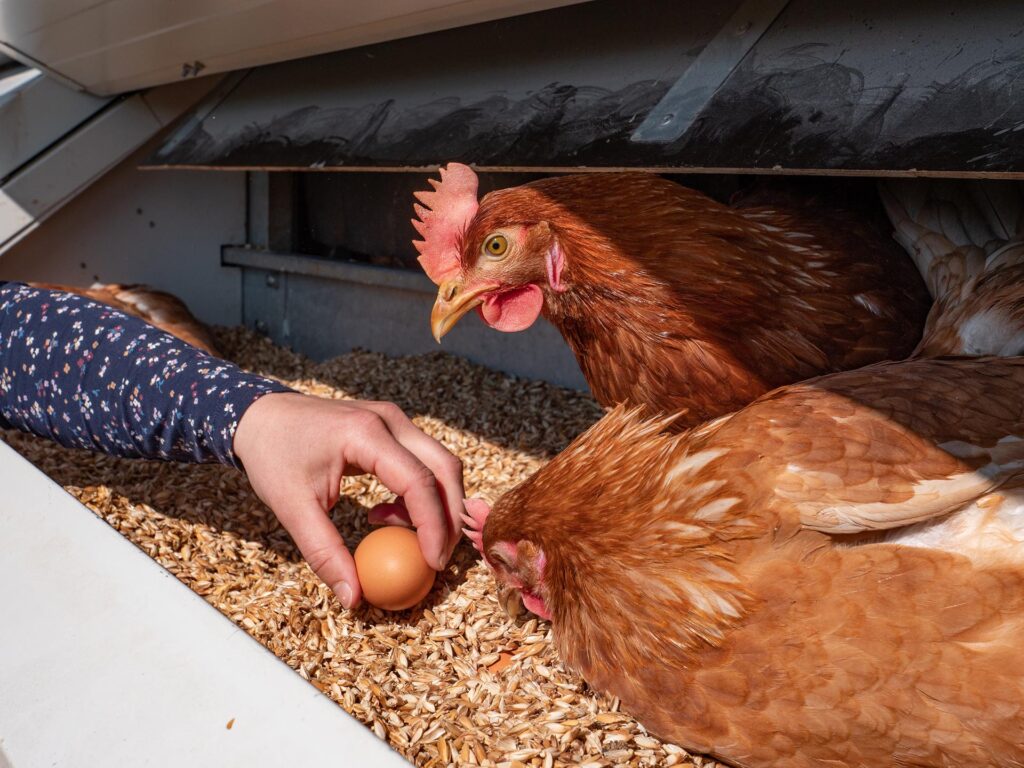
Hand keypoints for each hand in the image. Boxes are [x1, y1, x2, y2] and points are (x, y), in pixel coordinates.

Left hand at [232, 392, 464, 607]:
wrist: (260, 415)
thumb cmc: (272, 456)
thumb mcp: (292, 508)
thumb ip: (325, 552)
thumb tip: (354, 597)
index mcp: (365, 433)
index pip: (419, 481)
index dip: (433, 526)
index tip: (432, 564)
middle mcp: (389, 420)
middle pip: (445, 468)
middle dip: (450, 518)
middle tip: (437, 559)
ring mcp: (394, 419)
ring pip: (441, 464)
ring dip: (437, 506)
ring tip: (404, 538)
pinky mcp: (393, 427)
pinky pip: (424, 462)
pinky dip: (421, 495)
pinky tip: (386, 515)